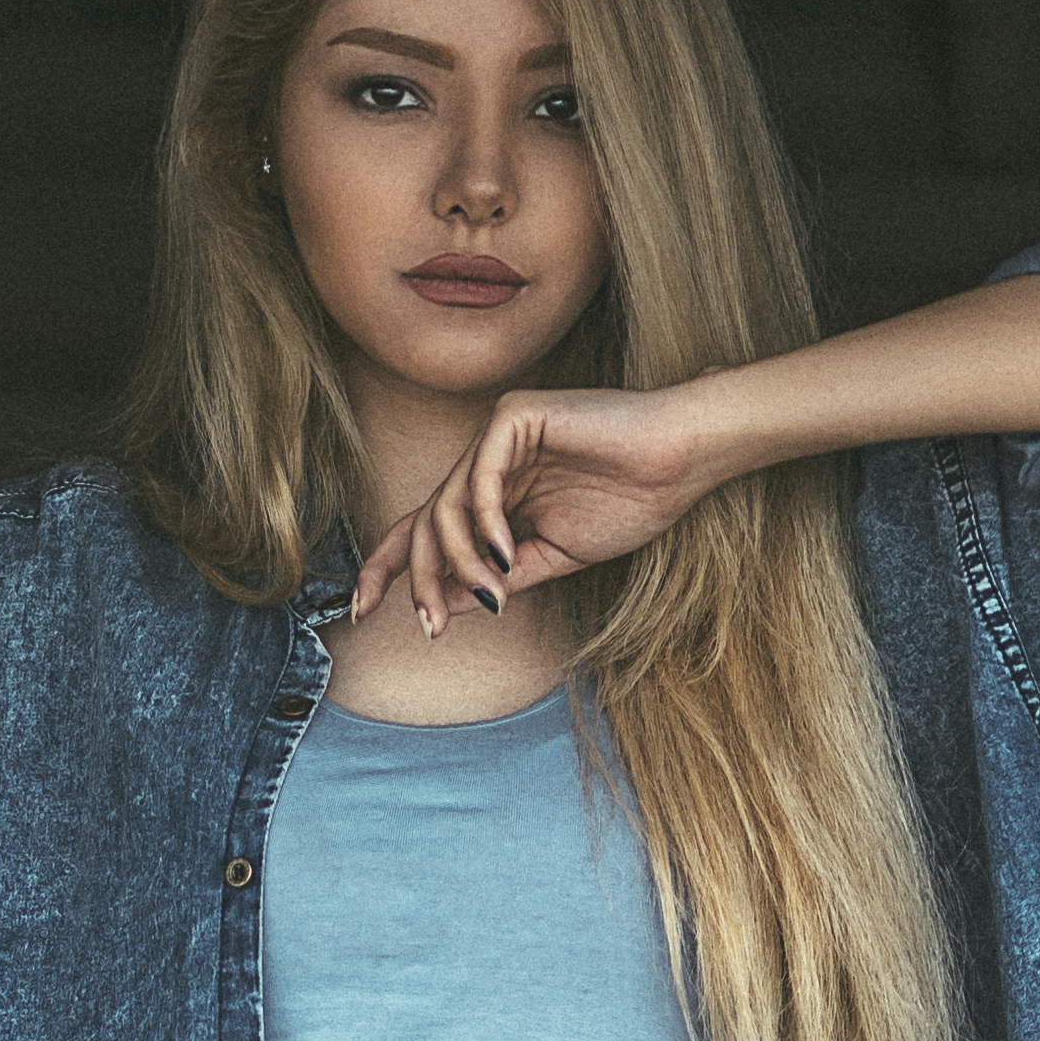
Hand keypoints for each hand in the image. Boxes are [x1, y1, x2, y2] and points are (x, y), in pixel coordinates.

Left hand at [350, 383, 738, 633]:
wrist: (679, 464)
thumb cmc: (629, 504)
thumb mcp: (552, 559)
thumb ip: (497, 579)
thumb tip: (443, 608)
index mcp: (493, 493)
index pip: (424, 529)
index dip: (388, 567)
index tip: (360, 611)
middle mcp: (486, 462)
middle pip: (423, 522)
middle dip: (418, 579)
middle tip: (429, 625)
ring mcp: (498, 435)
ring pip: (445, 504)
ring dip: (459, 559)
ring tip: (491, 592)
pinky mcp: (516, 416)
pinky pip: (480, 477)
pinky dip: (485, 522)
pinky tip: (506, 553)